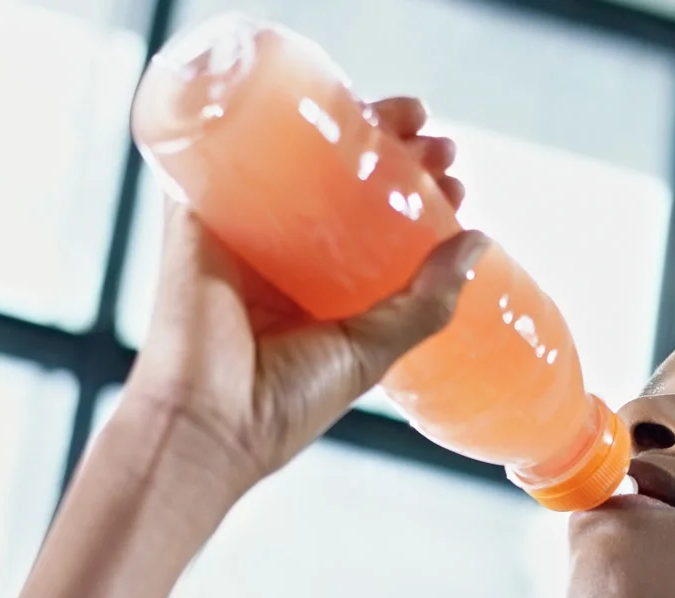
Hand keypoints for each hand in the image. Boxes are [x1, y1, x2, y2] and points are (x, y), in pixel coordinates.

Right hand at [116, 97, 486, 493]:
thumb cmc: (282, 405)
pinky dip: (264, 120)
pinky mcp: (197, 216)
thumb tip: (477, 241)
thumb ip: (425, 303)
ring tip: (406, 117)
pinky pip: (226, 154)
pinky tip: (310, 98)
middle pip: (340, 183)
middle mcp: (282, 257)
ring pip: (296, 159)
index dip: (418, 197)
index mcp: (320, 293)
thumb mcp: (372, 352)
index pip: (376, 225)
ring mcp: (241, 232)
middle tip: (438, 146)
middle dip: (396, 153)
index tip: (456, 183)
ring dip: (348, 127)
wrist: (209, 422)